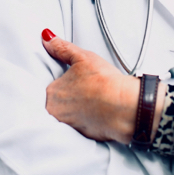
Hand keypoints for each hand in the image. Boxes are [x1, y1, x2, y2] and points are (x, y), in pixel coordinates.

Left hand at [41, 29, 142, 143]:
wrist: (126, 107)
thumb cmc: (104, 82)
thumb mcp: (82, 57)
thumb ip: (61, 47)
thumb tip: (47, 37)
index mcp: (52, 94)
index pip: (51, 87)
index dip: (65, 83)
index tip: (75, 81)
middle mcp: (56, 114)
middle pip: (57, 103)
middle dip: (69, 98)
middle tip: (85, 91)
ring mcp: (70, 127)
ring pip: (69, 116)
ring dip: (77, 110)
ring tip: (92, 101)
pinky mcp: (84, 137)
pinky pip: (81, 127)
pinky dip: (87, 120)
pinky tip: (97, 113)